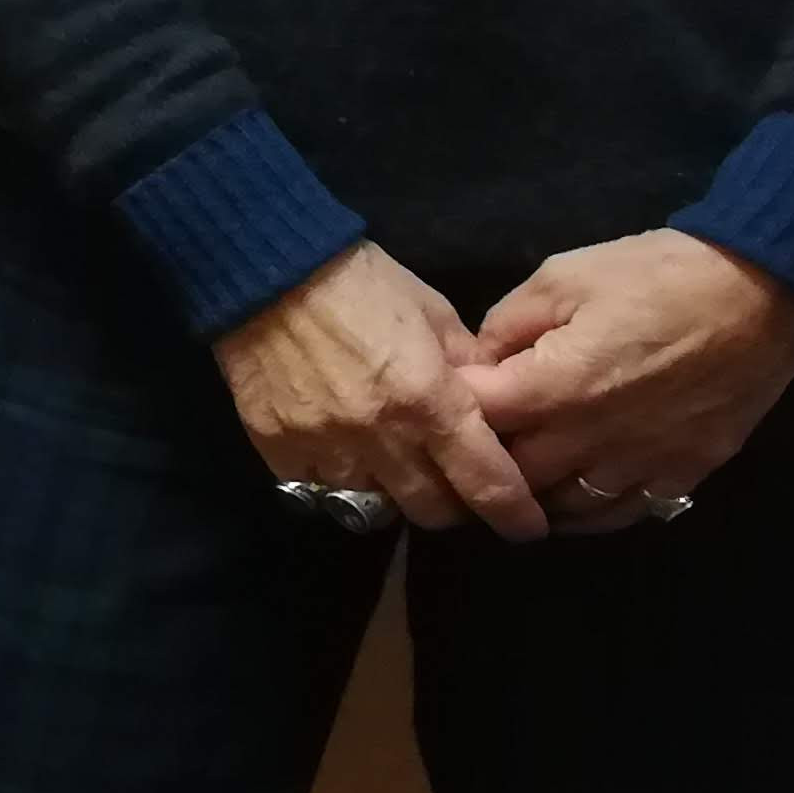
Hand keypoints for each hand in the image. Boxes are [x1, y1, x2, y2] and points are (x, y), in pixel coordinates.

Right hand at [210, 242, 550, 541]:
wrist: (268, 267)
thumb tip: (491, 405)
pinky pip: (317, 492)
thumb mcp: (434, 313)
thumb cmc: (362, 282)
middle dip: (452, 503)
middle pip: (432, 511)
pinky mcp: (278, 447)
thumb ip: (468, 367)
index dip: (514, 514)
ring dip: (392, 492)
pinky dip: (336, 482)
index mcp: (430, 401)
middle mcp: (381, 436)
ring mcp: (325, 447)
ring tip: (391, 468)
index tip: (526, 525)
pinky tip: (340, 456)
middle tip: (451, 484)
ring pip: (375, 508)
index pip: (487, 484)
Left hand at [455, 232, 793, 532]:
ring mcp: (642, 463)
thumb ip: (509, 323)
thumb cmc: (656, 275)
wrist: (761, 294)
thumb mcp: (562, 277)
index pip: (476, 419)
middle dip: (489, 460)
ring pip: (566, 506)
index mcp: (554, 386)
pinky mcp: (684, 474)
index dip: (452, 408)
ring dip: (536, 494)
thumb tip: (482, 360)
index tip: (445, 396)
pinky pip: (624, 512)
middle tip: (476, 443)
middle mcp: (593, 439)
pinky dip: (591, 511)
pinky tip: (573, 496)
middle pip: (515, 476)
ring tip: (518, 476)